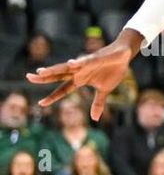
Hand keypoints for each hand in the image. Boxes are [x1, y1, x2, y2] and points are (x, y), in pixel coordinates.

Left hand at [26, 28, 142, 119]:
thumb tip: (95, 119)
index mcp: (80, 80)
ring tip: (41, 71)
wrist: (124, 55)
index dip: (53, 97)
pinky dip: (78, 62)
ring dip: (54, 69)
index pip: (63, 90)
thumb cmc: (113, 71)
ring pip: (66, 67)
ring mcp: (85, 64)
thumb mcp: (105, 90)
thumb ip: (98, 103)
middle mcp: (79, 71)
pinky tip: (70, 63)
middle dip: (44, 77)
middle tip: (28, 77)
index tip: (41, 103)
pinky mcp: (95, 58)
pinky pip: (85, 61)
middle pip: (58, 75)